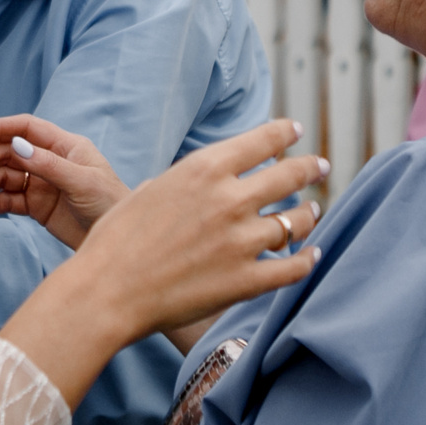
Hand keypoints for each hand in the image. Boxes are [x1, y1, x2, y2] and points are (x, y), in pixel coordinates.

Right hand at [0, 115, 126, 249]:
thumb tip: (16, 145)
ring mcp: (42, 184)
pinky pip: (10, 201)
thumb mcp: (82, 182)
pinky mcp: (38, 206)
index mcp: (65, 146)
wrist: (118, 241)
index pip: (25, 128)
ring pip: (5, 178)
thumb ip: (49, 165)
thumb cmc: (111, 205)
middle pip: (8, 153)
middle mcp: (50, 161)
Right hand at [67, 121, 326, 340]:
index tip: (297, 131)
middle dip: (310, 168)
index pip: (264, 140)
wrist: (106, 292)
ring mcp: (242, 241)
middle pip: (290, 175)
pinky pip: (294, 268)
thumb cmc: (116, 241)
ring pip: (298, 222)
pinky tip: (311, 255)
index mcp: (204, 169)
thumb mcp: (149, 191)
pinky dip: (308, 260)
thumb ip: (185, 183)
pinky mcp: (246, 281)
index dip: (286, 133)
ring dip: (309, 215)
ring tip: (313, 213)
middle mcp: (230, 200)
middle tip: (319, 167)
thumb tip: (204, 184)